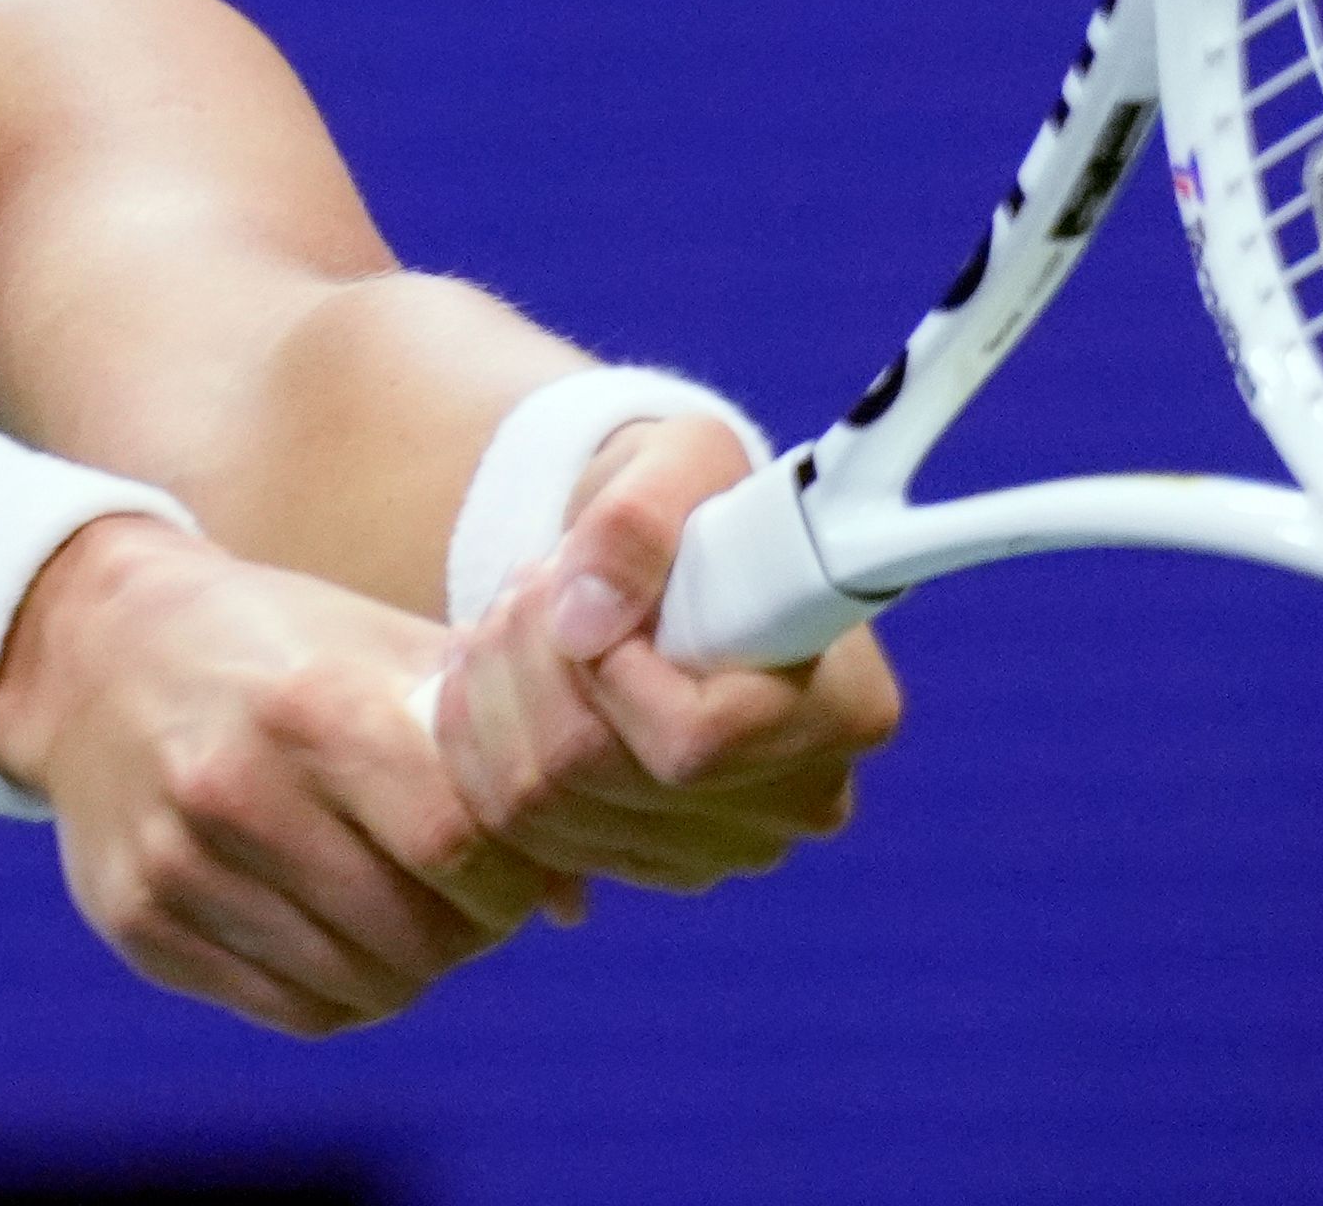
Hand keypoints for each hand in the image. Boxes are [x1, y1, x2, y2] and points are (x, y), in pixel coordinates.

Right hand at [0, 516, 572, 1036]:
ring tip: (405, 906)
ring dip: (409, 964)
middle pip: (415, 933)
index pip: (457, 844)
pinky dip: (340, 986)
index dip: (509, 872)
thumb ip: (494, 747)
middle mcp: (233, 786)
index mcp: (310, 705)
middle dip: (469, 930)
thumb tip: (575, 900)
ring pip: (358, 986)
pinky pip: (288, 1006)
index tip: (513, 860)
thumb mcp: (385, 651)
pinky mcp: (136, 921)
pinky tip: (338, 927)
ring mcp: (175, 862)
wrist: (96, 648)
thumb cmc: (277, 646)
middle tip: (469, 898)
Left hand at [432, 415, 902, 905]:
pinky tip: (487, 680)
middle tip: (522, 587)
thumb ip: (639, 518)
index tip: (582, 595)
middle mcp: (799, 801)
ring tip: (503, 621)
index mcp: (845, 708)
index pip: (698, 741)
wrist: (667, 560)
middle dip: (530, 667)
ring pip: (543, 813)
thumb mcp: (681, 459)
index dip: (612, 672)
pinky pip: (515, 836)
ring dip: (491, 701)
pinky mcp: (645, 863)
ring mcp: (720, 847)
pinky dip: (477, 751)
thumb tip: (585, 617)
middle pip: (602, 778)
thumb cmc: (695, 502)